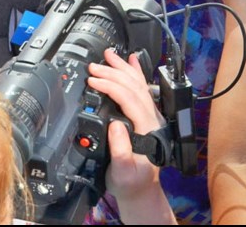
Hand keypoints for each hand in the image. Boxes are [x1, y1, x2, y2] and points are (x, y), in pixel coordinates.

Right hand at [88, 49, 172, 223]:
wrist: (140, 190)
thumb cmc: (130, 182)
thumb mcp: (123, 172)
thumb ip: (121, 151)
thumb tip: (115, 126)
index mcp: (147, 128)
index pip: (129, 99)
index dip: (111, 86)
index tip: (93, 82)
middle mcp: (151, 118)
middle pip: (134, 86)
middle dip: (113, 73)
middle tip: (94, 67)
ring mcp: (150, 115)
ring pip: (139, 84)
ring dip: (123, 68)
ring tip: (108, 55)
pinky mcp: (145, 115)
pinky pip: (142, 89)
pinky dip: (136, 72)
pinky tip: (131, 61)